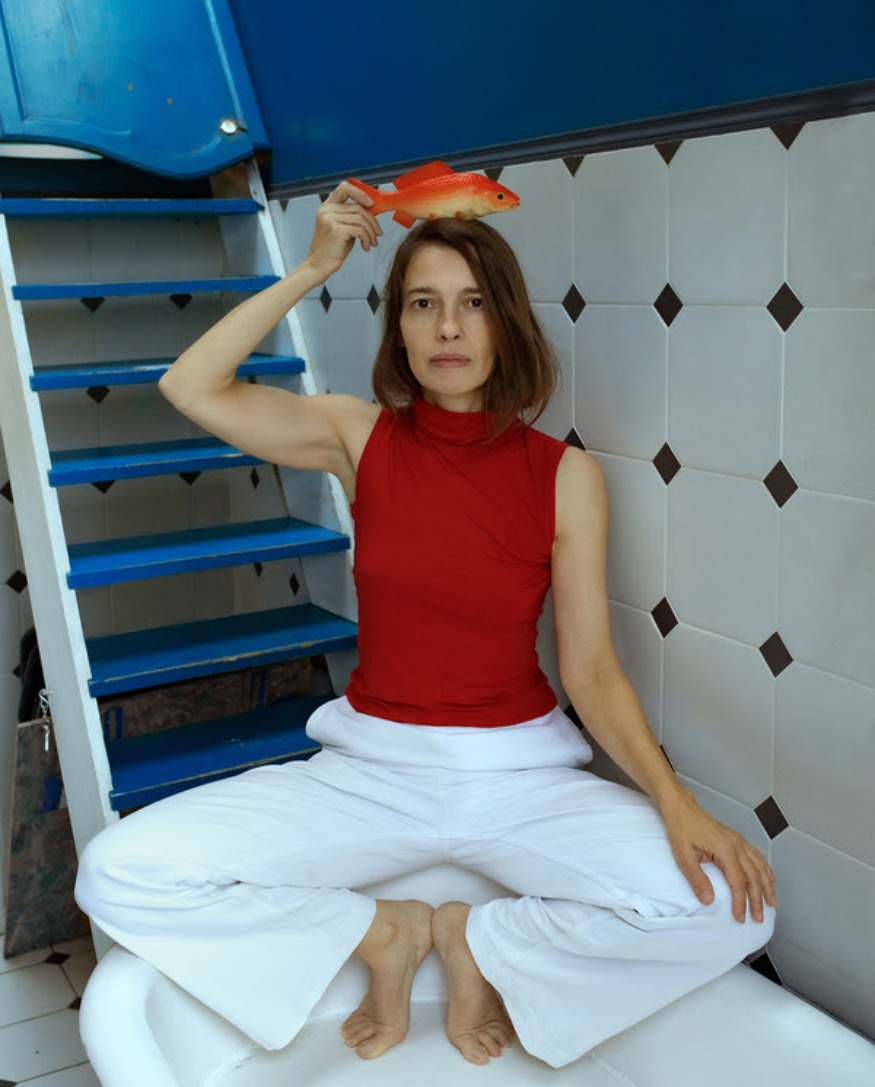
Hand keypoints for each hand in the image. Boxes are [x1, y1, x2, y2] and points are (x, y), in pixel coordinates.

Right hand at [304, 180, 381, 280]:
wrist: (319, 265)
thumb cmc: (332, 249)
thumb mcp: (343, 228)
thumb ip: (352, 217)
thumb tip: (372, 210)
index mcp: (327, 206)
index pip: (344, 188)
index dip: (360, 193)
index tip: (371, 204)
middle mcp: (327, 210)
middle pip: (359, 207)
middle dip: (373, 221)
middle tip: (378, 233)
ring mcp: (330, 219)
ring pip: (361, 219)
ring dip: (371, 232)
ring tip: (372, 243)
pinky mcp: (336, 230)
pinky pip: (360, 230)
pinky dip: (367, 239)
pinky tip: (365, 247)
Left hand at [660, 791, 776, 923]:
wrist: (682, 809)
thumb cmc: (682, 829)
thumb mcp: (683, 856)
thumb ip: (697, 879)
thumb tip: (708, 900)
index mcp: (725, 850)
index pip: (738, 882)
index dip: (741, 901)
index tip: (741, 917)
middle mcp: (736, 845)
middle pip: (754, 877)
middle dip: (758, 899)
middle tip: (759, 917)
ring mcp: (738, 841)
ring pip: (760, 867)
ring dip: (767, 886)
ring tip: (771, 902)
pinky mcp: (737, 839)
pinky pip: (757, 856)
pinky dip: (766, 869)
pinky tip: (769, 878)